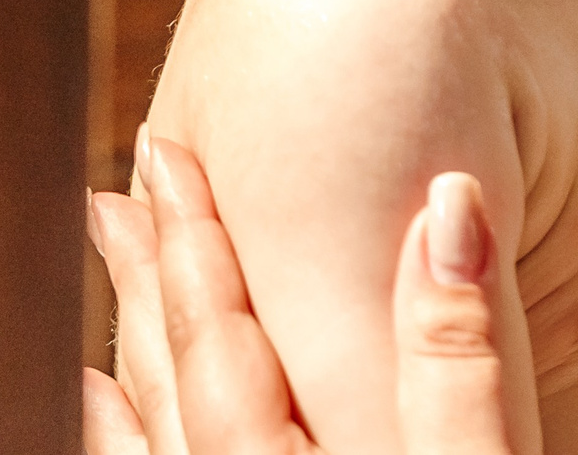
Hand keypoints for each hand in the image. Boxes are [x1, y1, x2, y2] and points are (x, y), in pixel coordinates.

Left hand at [85, 135, 513, 454]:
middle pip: (173, 373)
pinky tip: (126, 417)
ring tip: (119, 296)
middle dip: (150, 279)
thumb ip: (462, 346)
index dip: (191, 232)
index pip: (220, 329)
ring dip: (141, 353)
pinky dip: (136, 437)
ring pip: (155, 435)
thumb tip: (451, 200)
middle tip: (115, 200)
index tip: (164, 152)